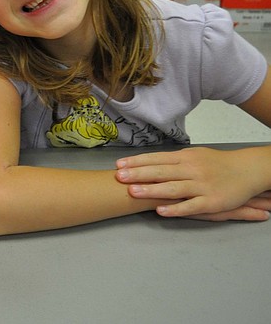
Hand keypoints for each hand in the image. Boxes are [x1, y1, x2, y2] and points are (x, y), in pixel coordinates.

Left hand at [116, 147, 270, 219]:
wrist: (248, 170)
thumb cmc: (217, 163)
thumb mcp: (194, 155)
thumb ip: (173, 160)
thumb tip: (147, 162)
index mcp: (186, 157)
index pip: (157, 158)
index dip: (137, 161)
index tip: (119, 165)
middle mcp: (192, 169)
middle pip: (161, 171)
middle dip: (138, 174)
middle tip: (119, 177)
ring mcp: (202, 185)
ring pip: (173, 188)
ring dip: (152, 190)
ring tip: (132, 192)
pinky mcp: (211, 201)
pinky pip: (190, 206)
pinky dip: (175, 208)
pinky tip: (160, 211)